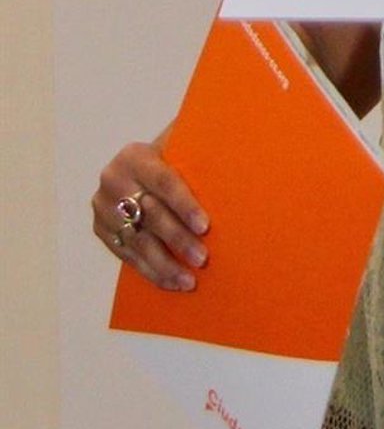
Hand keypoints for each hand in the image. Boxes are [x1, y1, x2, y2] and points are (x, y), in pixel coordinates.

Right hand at [92, 141, 207, 291]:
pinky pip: (127, 255)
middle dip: (178, 239)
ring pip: (138, 241)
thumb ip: (200, 149)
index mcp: (135, 157)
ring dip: (164, 264)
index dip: (184, 205)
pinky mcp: (102, 230)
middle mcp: (114, 180)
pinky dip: (151, 271)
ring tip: (189, 280)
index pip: (164, 182)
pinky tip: (172, 283)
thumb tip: (237, 157)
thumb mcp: (181, 145)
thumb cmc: (172, 155)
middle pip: (151, 215)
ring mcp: (104, 208)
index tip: (205, 227)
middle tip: (202, 259)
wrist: (137, 166)